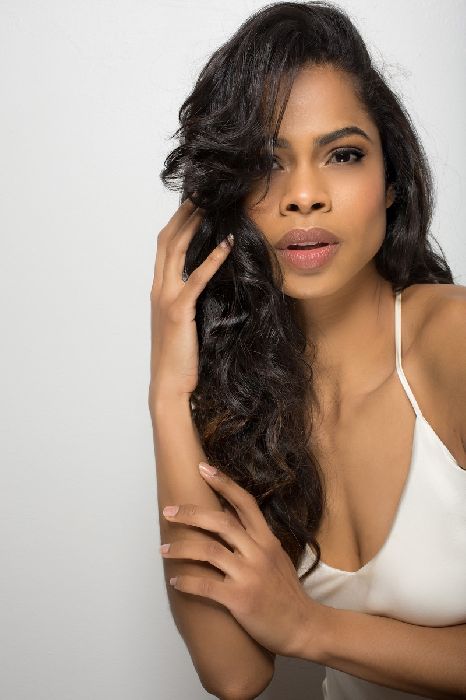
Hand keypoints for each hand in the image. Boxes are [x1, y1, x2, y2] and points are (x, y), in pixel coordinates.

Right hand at [149, 198, 232, 407]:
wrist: (168, 385)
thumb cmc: (179, 358)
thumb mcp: (182, 323)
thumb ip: (189, 301)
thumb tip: (208, 285)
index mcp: (158, 291)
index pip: (165, 247)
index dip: (177, 222)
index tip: (194, 204)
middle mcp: (158, 289)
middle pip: (168, 240)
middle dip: (184, 214)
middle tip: (202, 194)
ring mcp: (166, 298)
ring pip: (176, 251)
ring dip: (194, 225)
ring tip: (211, 207)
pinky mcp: (179, 311)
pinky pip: (196, 278)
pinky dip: (212, 259)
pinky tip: (227, 244)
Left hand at [159, 462, 323, 658]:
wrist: (304, 627)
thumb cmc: (287, 593)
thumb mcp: (277, 557)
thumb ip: (256, 537)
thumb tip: (229, 514)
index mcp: (267, 540)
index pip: (244, 503)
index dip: (223, 483)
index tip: (203, 468)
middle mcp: (258, 552)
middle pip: (221, 522)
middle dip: (191, 513)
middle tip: (168, 511)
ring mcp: (249, 575)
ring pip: (209, 551)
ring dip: (182, 548)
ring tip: (164, 549)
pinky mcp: (240, 599)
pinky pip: (206, 586)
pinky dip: (187, 582)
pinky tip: (176, 581)